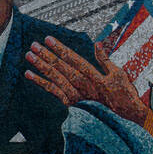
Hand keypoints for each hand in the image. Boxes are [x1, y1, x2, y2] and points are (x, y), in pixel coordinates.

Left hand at [24, 36, 145, 123]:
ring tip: (29, 55)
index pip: (75, 61)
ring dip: (41, 67)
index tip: (49, 39)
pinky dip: (41, 82)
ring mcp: (77, 95)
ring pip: (56, 79)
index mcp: (95, 78)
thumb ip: (104, 59)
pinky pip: (53, 91)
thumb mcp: (117, 73)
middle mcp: (84, 87)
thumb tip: (96, 43)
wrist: (123, 114)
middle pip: (62, 69)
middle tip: (34, 45)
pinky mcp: (72, 102)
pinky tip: (29, 74)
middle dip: (47, 56)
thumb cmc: (122, 92)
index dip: (61, 50)